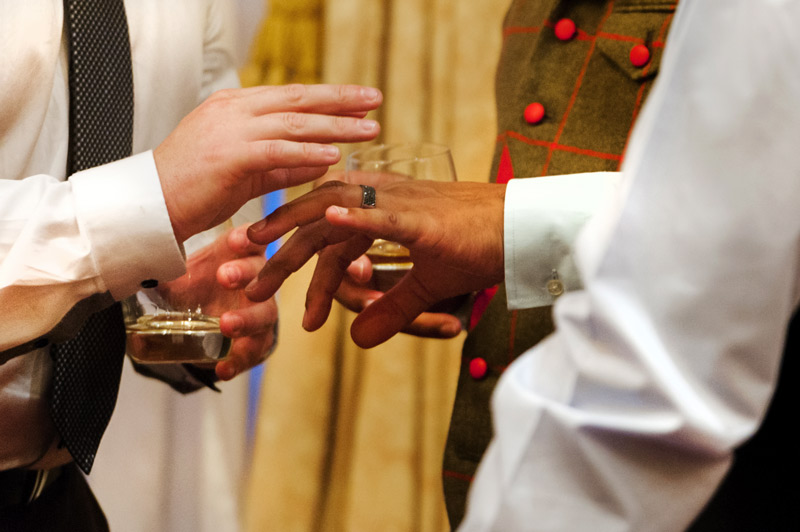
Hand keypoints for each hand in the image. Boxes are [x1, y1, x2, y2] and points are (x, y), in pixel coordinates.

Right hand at [154, 84, 381, 242]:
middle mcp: (234, 110)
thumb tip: (320, 158)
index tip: (360, 100)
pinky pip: (278, 150)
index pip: (291, 97)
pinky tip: (335, 155)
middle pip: (299, 99)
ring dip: (336, 125)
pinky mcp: (230, 155)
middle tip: (376, 99)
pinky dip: (308, 152)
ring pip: (294, 122)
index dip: (328, 97)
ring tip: (369, 128)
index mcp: (235, 107)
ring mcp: (230, 129)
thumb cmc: (193, 190)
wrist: (149, 206)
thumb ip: (281, 163)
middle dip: (341, 99)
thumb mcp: (244, 171)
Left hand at [159, 225, 276, 379]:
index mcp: (241, 255)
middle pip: (261, 275)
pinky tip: (222, 368)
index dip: (246, 239)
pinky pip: (255, 350)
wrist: (208, 308)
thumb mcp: (181, 269)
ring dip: (247, 319)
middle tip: (224, 276)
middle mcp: (257, 280)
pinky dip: (240, 360)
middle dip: (245, 275)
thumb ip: (162, 265)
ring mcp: (261, 309)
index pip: (250, 240)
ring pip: (264, 314)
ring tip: (227, 325)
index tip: (233, 240)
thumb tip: (122, 266)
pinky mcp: (257, 338)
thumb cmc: (198, 281)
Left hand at [245, 180, 505, 347]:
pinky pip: (379, 218)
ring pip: (330, 220)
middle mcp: (377, 200)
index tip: (248, 270)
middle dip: (267, 250)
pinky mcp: (421, 218)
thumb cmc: (474, 247)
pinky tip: (324, 224)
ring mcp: (397, 205)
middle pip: (308, 219)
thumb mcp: (425, 285)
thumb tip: (357, 338)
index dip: (281, 246)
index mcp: (374, 208)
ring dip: (292, 248)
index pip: (315, 225)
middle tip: (231, 280)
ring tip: (260, 279)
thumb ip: (389, 310)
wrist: (519, 228)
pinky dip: (351, 221)